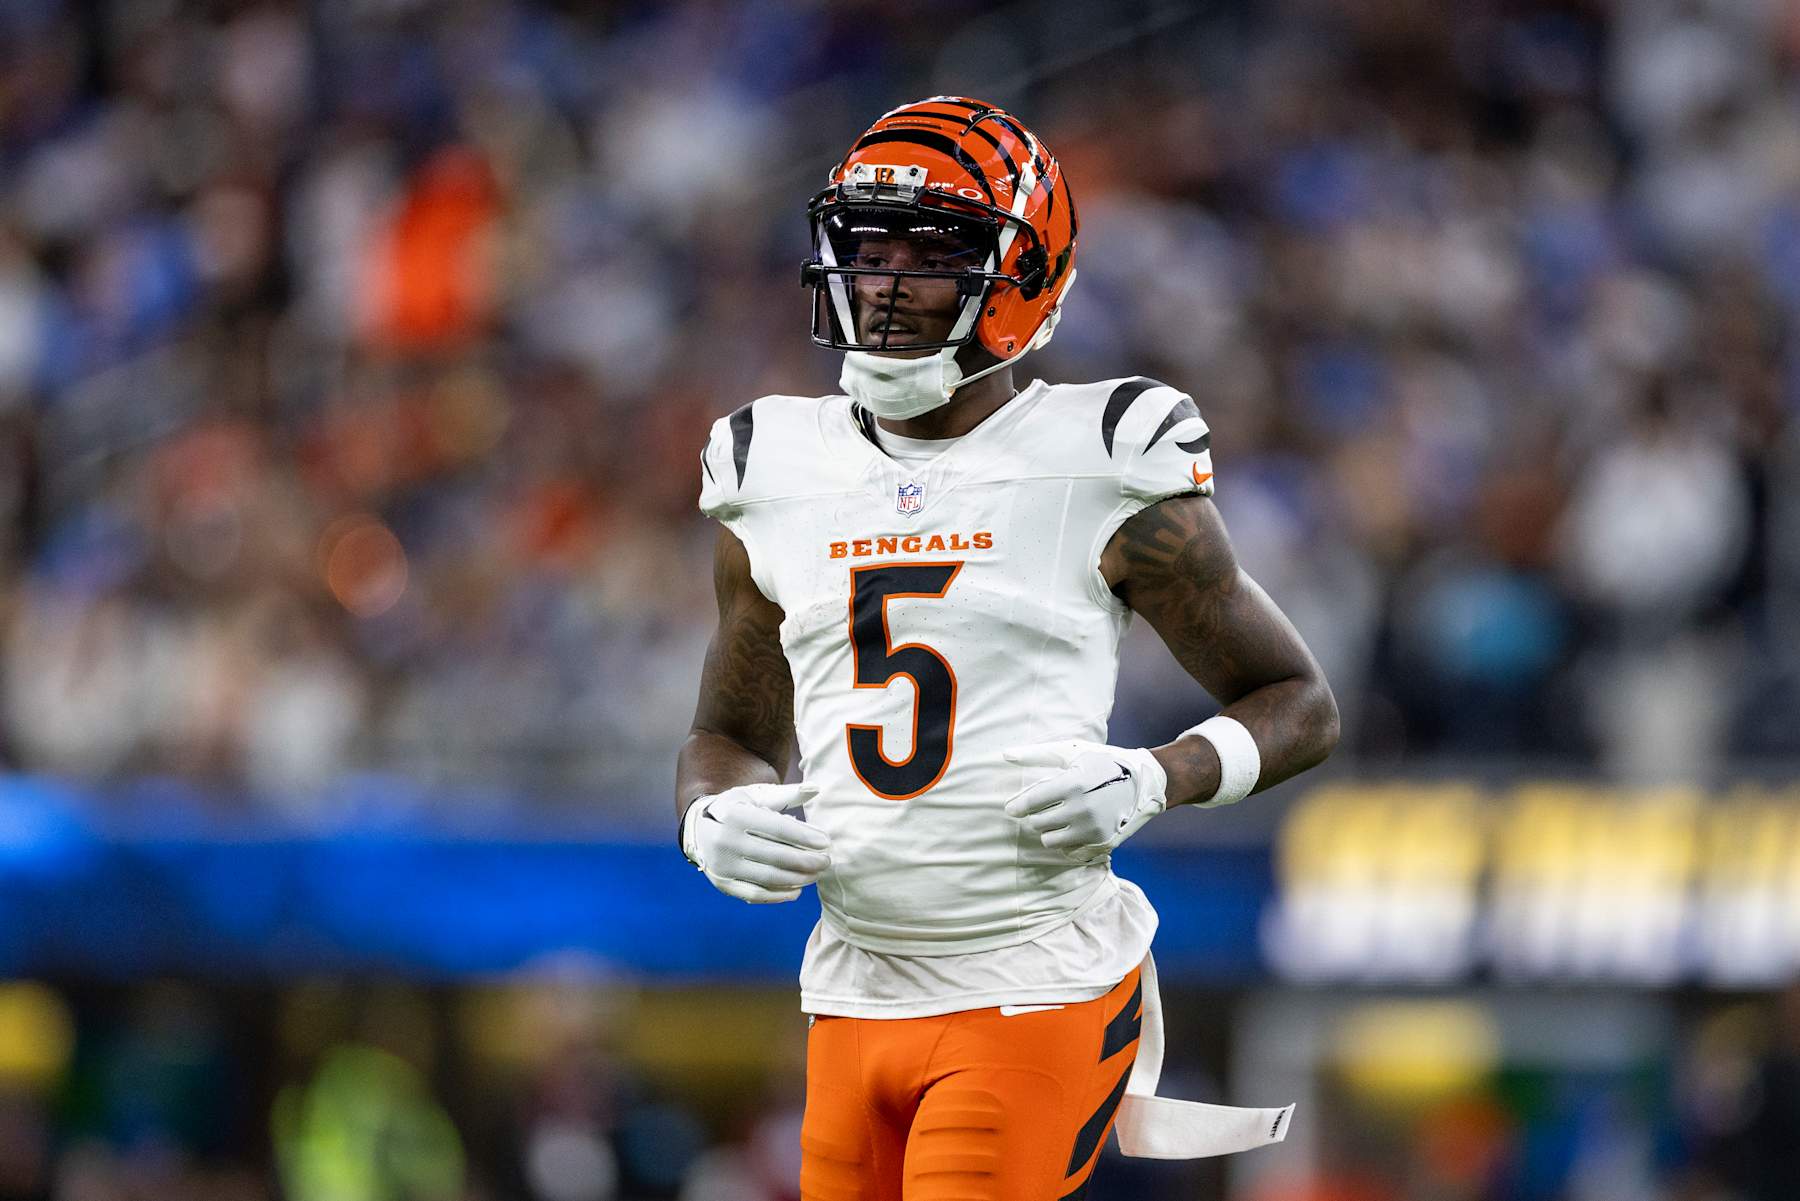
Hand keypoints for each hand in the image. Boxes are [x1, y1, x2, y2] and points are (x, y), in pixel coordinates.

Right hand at [681, 783, 830, 902]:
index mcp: (733, 814)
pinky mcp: (722, 884)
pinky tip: (797, 889)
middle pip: (775, 856)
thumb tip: (816, 788)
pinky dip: (779, 895)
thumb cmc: (738, 809)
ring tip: (816, 874)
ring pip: (768, 877)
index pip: (777, 828)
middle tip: (826, 861)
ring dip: (798, 878)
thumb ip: (787, 793)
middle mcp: (724, 841)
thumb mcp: (757, 795)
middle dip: (806, 860)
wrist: (699, 828)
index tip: (826, 842)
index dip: (805, 836)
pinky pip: (755, 894)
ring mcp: (722, 865)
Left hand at [1002, 741, 1168, 863]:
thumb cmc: (1103, 762)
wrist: (1145, 782)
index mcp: (1073, 784)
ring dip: (1050, 830)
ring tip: (1061, 817)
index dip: (1016, 806)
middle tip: (1046, 807)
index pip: (1031, 802)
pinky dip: (1068, 842)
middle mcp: (1083, 810)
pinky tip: (1076, 828)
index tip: (1010, 808)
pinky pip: (1069, 852)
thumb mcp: (1072, 752)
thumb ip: (1037, 755)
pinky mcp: (1103, 845)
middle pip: (1037, 823)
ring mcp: (1094, 830)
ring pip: (1050, 841)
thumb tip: (1005, 755)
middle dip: (1037, 815)